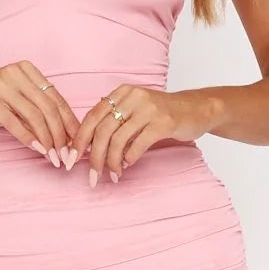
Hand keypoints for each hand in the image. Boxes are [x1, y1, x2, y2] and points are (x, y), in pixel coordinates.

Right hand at [0, 59, 78, 161]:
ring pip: (34, 115)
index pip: (55, 98)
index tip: (77, 143)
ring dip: (47, 140)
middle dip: (60, 135)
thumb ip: (34, 114)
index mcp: (27, 70)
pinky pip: (13, 121)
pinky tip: (37, 150)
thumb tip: (63, 137)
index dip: (69, 122)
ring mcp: (1, 83)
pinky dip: (28, 138)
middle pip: (48, 107)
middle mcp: (16, 72)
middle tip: (66, 155)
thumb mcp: (13, 104)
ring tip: (54, 157)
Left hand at [70, 87, 211, 183]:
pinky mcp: (163, 122)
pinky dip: (129, 158)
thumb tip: (87, 147)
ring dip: (112, 162)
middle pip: (102, 130)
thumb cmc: (162, 114)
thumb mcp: (134, 110)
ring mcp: (149, 108)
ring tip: (113, 175)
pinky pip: (138, 144)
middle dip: (93, 157)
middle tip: (91, 176)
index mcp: (121, 93)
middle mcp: (132, 97)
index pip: (92, 117)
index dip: (79, 139)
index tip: (71, 159)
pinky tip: (128, 165)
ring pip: (118, 139)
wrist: (197, 109)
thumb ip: (113, 122)